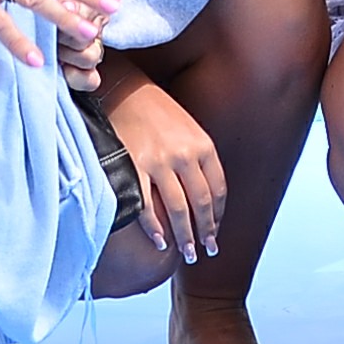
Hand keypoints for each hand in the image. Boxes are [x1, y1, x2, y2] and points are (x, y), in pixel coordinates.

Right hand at [96, 67, 221, 263]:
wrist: (125, 91)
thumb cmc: (158, 112)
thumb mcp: (189, 129)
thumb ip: (198, 158)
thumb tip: (204, 193)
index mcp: (203, 145)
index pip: (218, 189)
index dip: (219, 214)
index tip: (216, 231)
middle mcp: (185, 155)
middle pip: (202, 202)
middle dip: (206, 231)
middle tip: (207, 250)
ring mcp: (159, 161)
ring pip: (178, 208)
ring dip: (185, 236)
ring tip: (188, 253)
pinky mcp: (134, 166)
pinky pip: (147, 205)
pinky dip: (155, 227)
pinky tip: (161, 241)